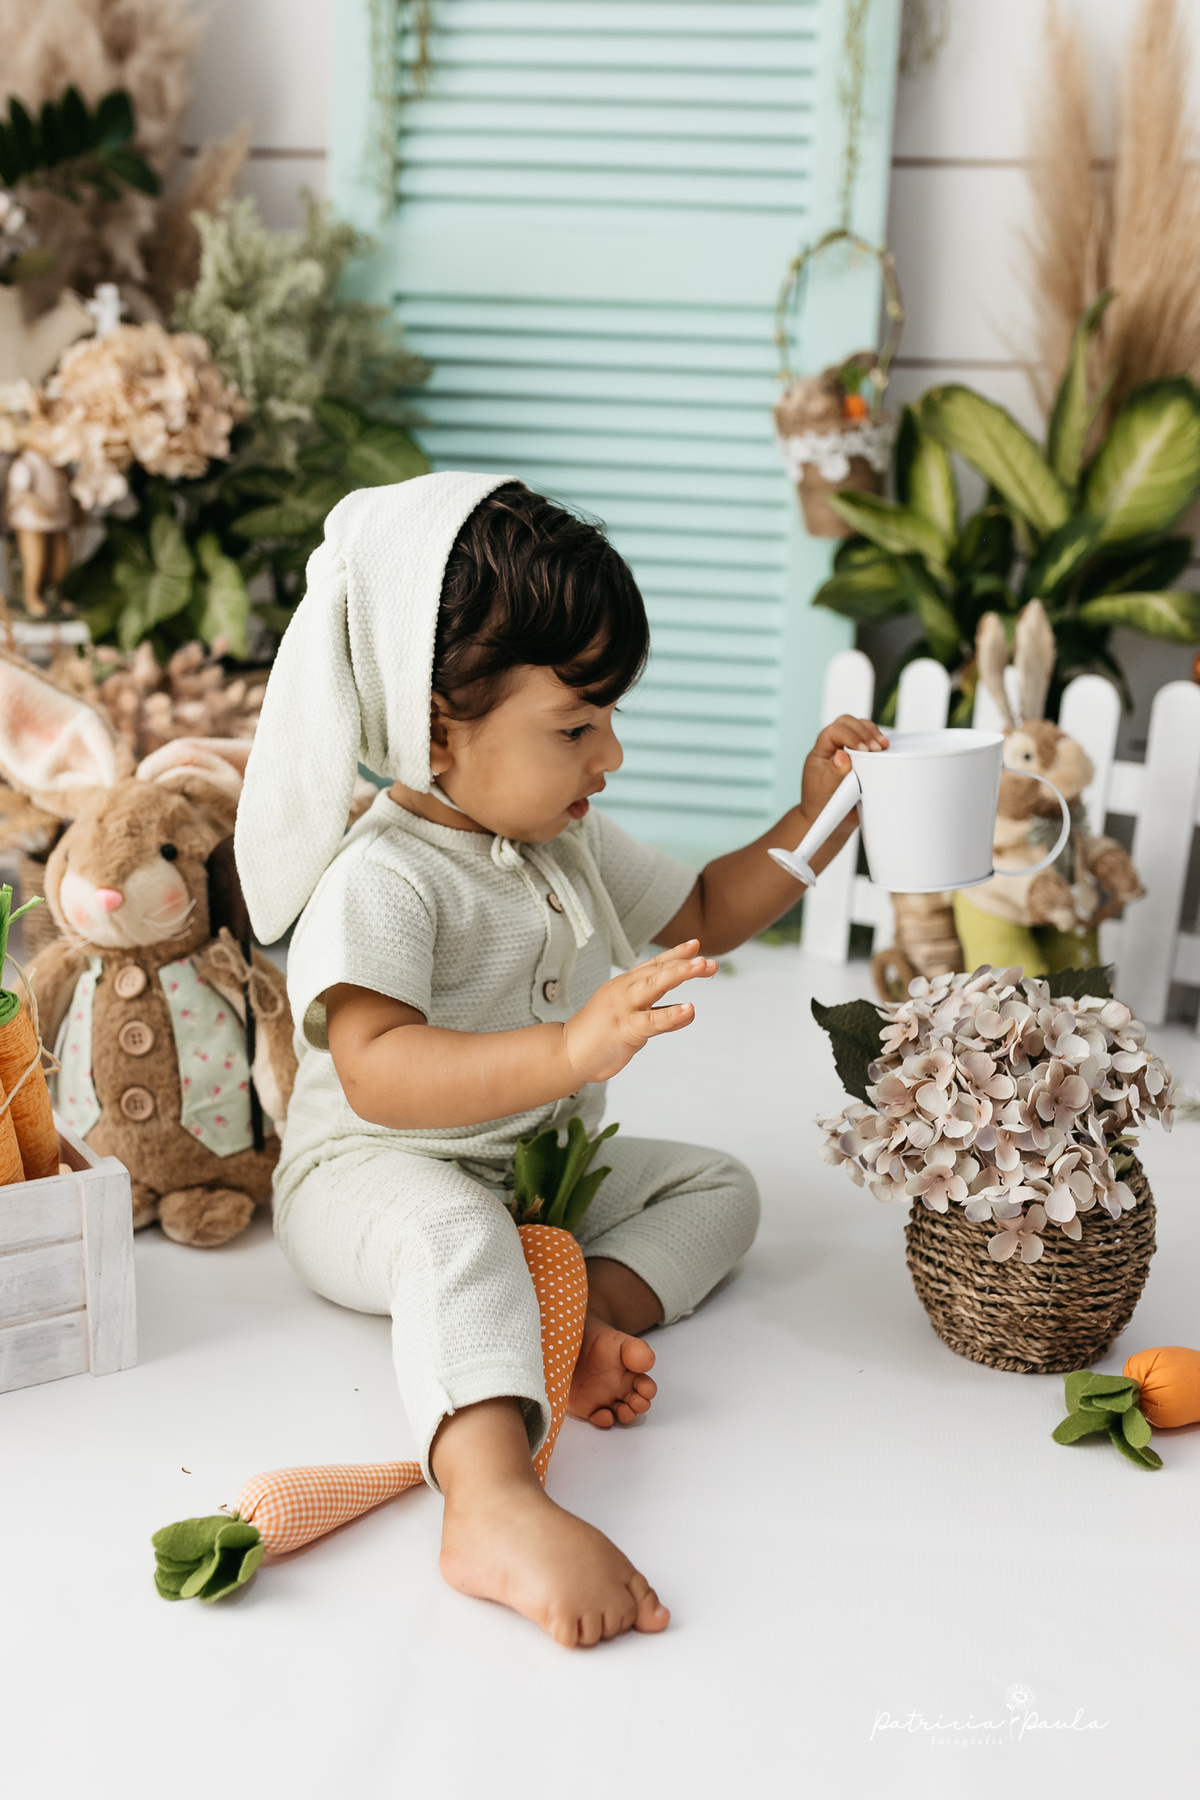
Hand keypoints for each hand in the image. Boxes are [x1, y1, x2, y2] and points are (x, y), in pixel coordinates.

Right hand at [561, 940, 716, 1085]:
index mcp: (625, 985)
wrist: (567, 1052)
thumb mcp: (632, 1019)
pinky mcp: (625, 1029)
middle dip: (684, 962)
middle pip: (658, 970)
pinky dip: (672, 1015)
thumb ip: (658, 1014)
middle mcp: (625, 991)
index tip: (696, 945)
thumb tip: (687, 1012)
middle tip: (707, 959)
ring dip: (680, 973)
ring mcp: (624, 1008)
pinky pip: (652, 1020)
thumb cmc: (600, 1035)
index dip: (675, 954)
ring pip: (655, 985)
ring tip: (702, 966)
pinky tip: (689, 1010)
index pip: (654, 965)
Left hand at [799, 714, 887, 857]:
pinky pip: (871, 742)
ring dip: (874, 734)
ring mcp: (849, 749)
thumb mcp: (825, 789)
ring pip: (861, 728)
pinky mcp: (862, 757)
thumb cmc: (821, 803)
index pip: (835, 731)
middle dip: (865, 731)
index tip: (863, 750)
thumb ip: (833, 773)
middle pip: (848, 723)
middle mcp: (834, 746)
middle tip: (876, 747)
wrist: (828, 818)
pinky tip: (887, 751)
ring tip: (883, 747)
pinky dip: (879, 743)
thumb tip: (841, 755)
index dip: (850, 736)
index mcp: (822, 750)